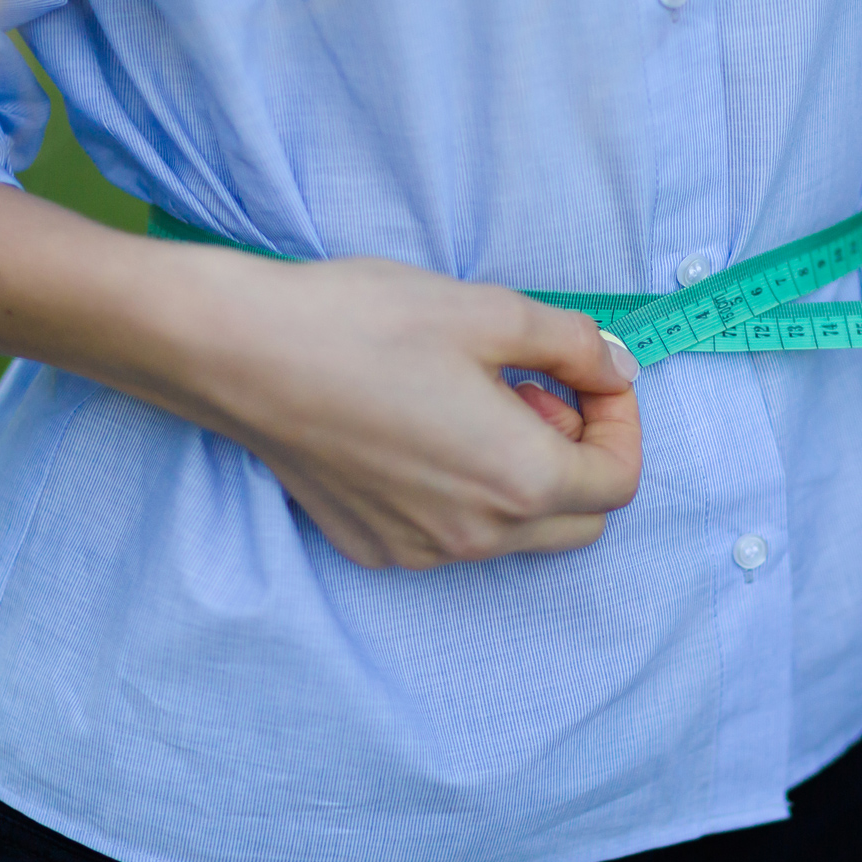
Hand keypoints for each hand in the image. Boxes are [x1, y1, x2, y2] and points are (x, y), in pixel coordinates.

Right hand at [176, 252, 643, 568]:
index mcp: (519, 479)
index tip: (592, 379)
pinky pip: (452, 535)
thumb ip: (576, 346)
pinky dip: (464, 492)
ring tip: (471, 402)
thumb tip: (615, 368)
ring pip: (515, 532)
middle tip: (532, 390)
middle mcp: (477, 535)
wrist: (240, 353)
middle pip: (579, 520)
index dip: (621, 424)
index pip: (618, 482)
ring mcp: (421, 549)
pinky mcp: (375, 546)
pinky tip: (421, 429)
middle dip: (577, 456)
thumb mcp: (492, 311)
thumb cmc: (363, 324)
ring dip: (521, 474)